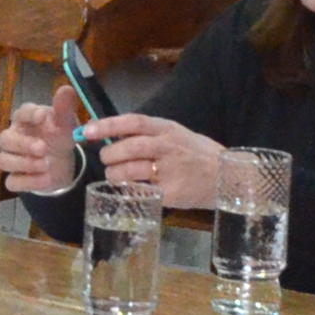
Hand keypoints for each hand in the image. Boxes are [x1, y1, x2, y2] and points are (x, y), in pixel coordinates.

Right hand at [0, 88, 84, 193]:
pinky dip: (29, 182)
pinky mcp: (15, 178)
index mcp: (24, 120)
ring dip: (25, 164)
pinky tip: (46, 178)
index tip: (44, 116)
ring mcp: (10, 158)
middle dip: (23, 145)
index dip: (30, 115)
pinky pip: (13, 181)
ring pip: (3, 161)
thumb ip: (64, 108)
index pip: (21, 113)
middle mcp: (12, 138)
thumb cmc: (58, 136)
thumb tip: (66, 89)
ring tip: (47, 165)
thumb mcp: (66, 123)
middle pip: (5, 140)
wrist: (62, 161)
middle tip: (43, 149)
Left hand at [79, 112, 225, 208]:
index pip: (132, 122)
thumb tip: (113, 134)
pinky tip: (131, 190)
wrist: (228, 177)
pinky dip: (130, 191)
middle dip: (109, 155)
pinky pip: (140, 191)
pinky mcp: (171, 192)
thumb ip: (149, 134)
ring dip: (114, 175)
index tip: (86, 130)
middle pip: (127, 148)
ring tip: (115, 176)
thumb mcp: (177, 134)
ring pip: (128, 171)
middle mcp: (168, 147)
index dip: (107, 125)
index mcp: (167, 129)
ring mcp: (170, 170)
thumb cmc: (198, 154)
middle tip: (107, 160)